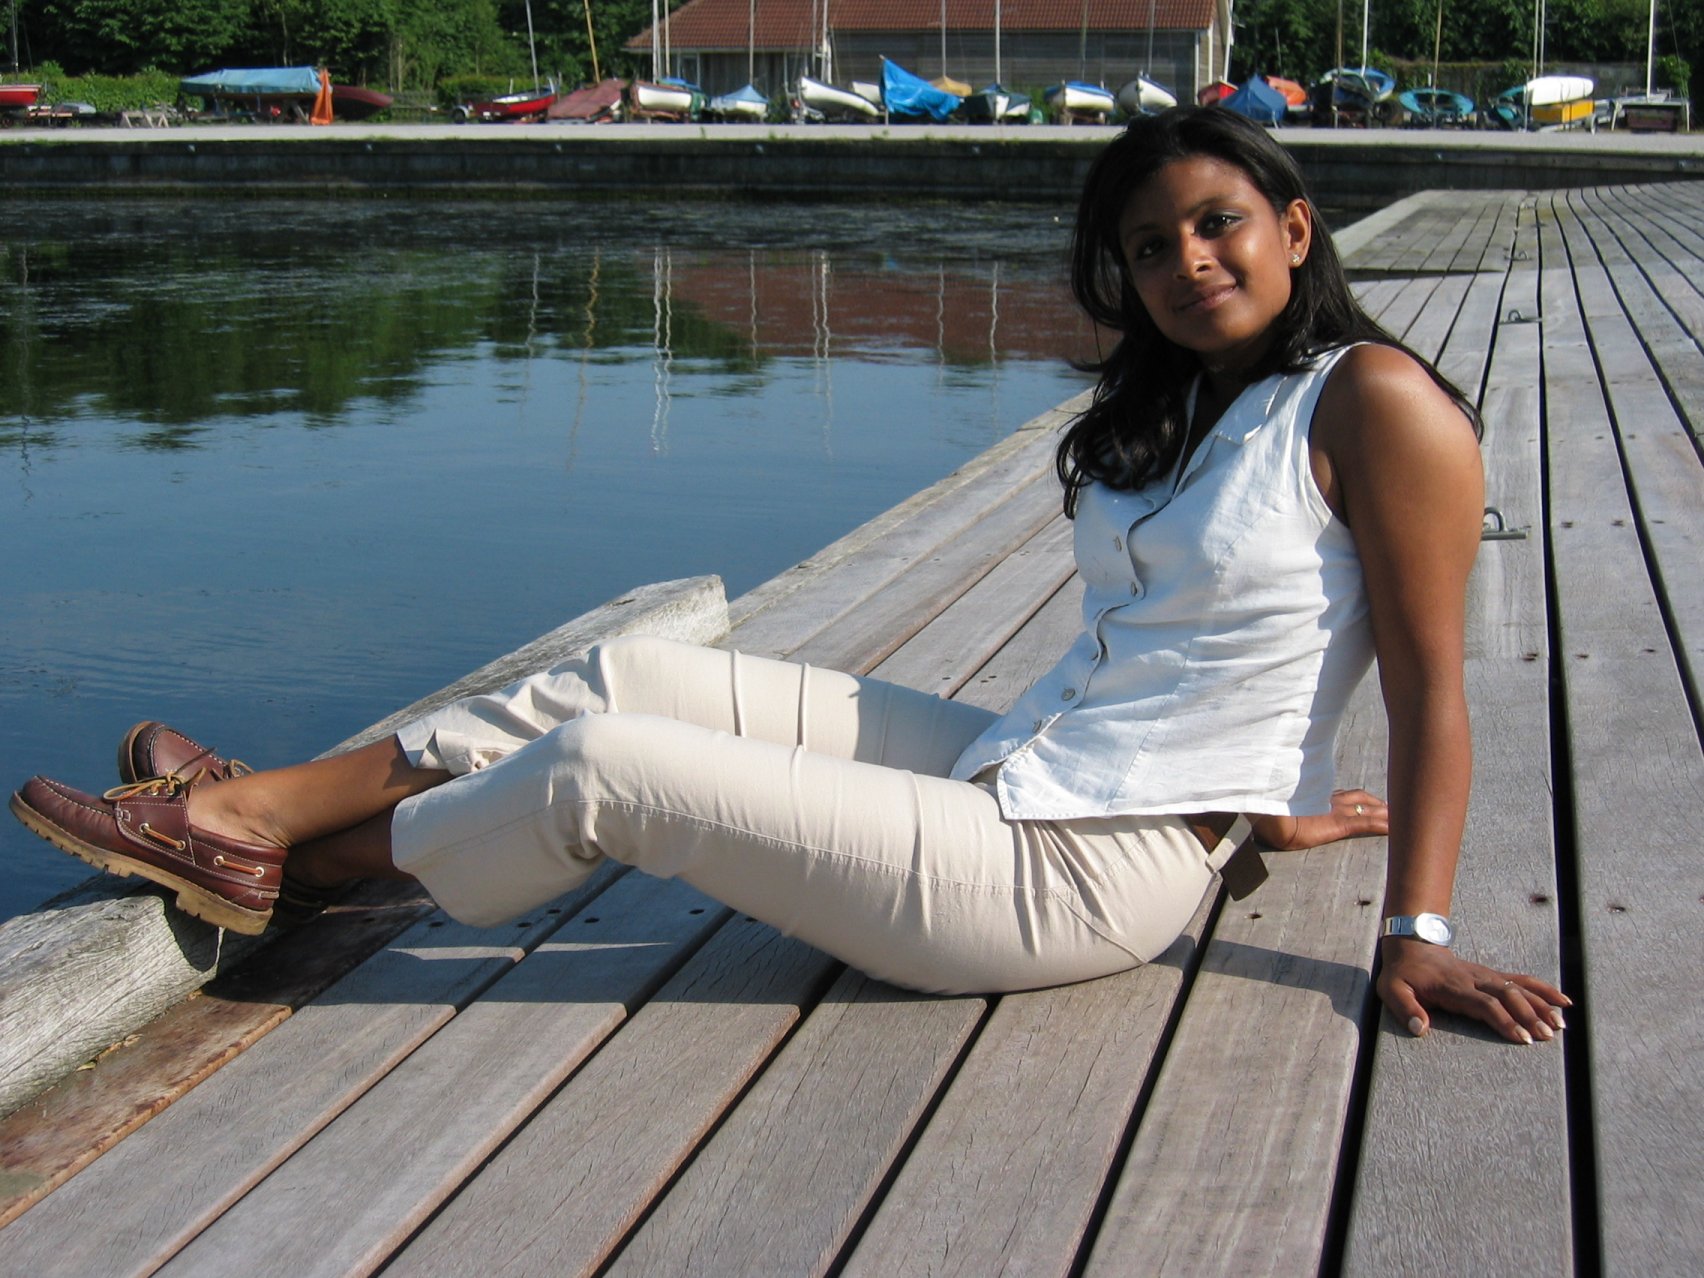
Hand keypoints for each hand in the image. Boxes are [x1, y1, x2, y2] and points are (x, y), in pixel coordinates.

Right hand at [1252, 788, 1387, 849]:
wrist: (1266, 819)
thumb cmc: (1266, 815)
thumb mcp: (1277, 811)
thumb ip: (1284, 810)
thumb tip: (1272, 816)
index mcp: (1315, 797)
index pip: (1344, 795)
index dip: (1360, 798)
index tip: (1371, 802)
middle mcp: (1328, 801)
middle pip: (1360, 797)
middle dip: (1377, 803)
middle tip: (1391, 809)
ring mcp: (1335, 811)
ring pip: (1369, 809)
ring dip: (1386, 813)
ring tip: (1403, 818)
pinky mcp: (1339, 824)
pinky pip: (1367, 823)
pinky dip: (1383, 825)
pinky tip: (1396, 829)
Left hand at [1377, 937, 1570, 1045]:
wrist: (1412, 945)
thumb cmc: (1402, 974)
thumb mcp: (1391, 989)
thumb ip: (1405, 1009)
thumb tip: (1420, 1029)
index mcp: (1453, 987)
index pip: (1484, 1004)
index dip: (1503, 1020)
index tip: (1521, 1038)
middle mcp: (1475, 979)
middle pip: (1508, 996)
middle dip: (1529, 1016)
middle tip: (1548, 1037)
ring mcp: (1486, 975)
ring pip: (1519, 988)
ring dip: (1541, 1005)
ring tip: (1561, 1024)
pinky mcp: (1493, 975)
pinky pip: (1521, 980)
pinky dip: (1544, 990)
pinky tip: (1564, 1002)